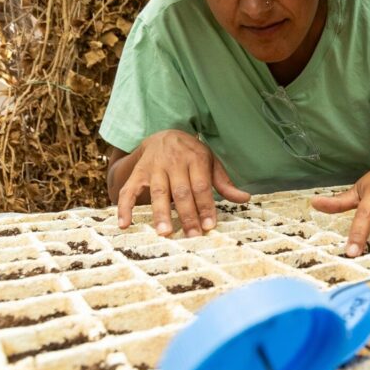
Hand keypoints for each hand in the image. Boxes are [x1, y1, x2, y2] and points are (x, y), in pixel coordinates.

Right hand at [116, 130, 250, 236]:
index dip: (205, 206)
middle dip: (187, 214)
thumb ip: (224, 182)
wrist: (164, 134)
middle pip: (181, 191)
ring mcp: (154, 167)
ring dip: (160, 213)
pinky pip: (128, 190)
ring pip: (158, 192)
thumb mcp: (211, 163)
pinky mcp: (137, 173)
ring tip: (164, 233)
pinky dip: (124, 207)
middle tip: (191, 235)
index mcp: (195, 158)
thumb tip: (245, 198)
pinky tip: (124, 224)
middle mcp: (174, 162)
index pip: (201, 186)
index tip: (209, 226)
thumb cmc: (192, 155)